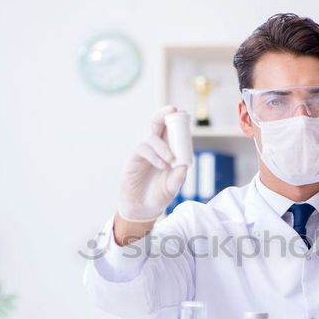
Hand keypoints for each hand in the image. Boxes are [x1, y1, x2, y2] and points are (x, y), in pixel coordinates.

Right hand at [117, 106, 187, 221]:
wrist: (141, 208)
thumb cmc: (158, 196)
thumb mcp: (172, 188)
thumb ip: (178, 178)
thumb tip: (184, 166)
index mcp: (169, 151)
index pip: (173, 132)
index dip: (178, 121)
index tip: (184, 113)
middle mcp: (157, 148)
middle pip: (158, 124)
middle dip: (165, 114)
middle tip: (173, 110)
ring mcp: (145, 152)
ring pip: (153, 138)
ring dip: (164, 146)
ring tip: (170, 160)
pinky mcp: (134, 158)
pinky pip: (144, 149)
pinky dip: (155, 156)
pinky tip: (162, 166)